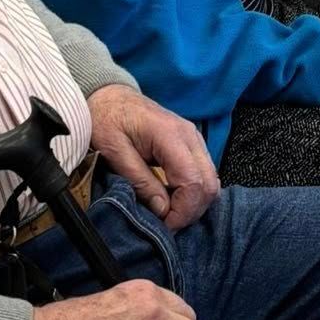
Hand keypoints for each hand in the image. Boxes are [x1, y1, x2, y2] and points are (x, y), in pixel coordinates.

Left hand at [87, 84, 218, 232]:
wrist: (109, 95)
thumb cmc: (107, 119)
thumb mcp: (114, 152)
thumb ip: (139, 181)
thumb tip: (162, 210)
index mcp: (171, 136)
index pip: (194, 182)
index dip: (182, 211)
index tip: (163, 224)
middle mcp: (190, 136)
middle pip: (209, 184)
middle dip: (191, 211)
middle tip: (167, 223)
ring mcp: (194, 139)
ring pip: (211, 181)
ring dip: (194, 203)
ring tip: (169, 213)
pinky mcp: (191, 144)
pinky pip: (204, 173)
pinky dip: (194, 192)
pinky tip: (174, 198)